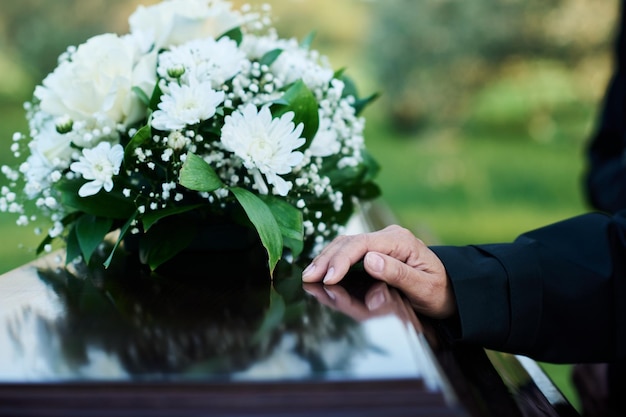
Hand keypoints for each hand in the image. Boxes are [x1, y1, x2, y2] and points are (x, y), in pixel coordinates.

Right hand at [302, 225, 455, 318]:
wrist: (454, 290)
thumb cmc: (441, 291)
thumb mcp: (424, 287)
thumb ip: (397, 273)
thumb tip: (369, 260)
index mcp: (399, 240)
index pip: (362, 244)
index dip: (342, 260)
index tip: (329, 279)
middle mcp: (388, 236)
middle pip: (349, 242)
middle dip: (327, 259)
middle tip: (308, 278)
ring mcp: (381, 242)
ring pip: (345, 244)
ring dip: (326, 259)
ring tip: (309, 275)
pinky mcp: (376, 251)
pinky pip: (350, 252)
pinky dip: (333, 260)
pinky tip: (321, 271)